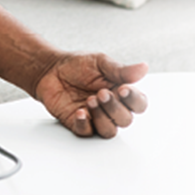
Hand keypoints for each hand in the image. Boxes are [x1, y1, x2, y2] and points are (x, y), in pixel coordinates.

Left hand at [34, 54, 148, 137]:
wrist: (51, 70)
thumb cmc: (77, 65)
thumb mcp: (100, 62)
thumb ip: (121, 70)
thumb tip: (143, 68)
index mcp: (121, 92)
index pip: (139, 104)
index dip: (134, 100)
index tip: (123, 89)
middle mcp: (111, 108)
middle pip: (125, 120)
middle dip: (114, 108)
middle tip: (101, 93)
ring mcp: (96, 118)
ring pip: (109, 130)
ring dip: (101, 117)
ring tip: (89, 100)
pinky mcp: (79, 124)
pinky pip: (87, 132)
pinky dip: (84, 124)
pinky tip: (80, 112)